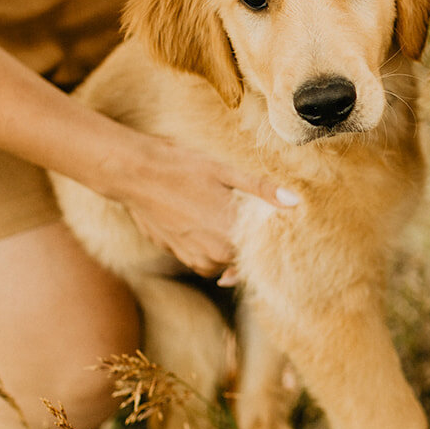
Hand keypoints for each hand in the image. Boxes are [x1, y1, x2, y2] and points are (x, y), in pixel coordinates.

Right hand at [114, 133, 298, 277]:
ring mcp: (195, 258)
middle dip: (253, 242)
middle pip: (248, 258)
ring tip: (225, 216)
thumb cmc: (180, 167)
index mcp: (230, 235)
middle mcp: (214, 255)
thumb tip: (295, 202)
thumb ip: (261, 190)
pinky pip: (207, 261)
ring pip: (227, 262)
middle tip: (249, 216)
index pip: (265, 251)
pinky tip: (207, 222)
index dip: (274, 240)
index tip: (279, 228)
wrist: (134, 173)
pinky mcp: (180, 256)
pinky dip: (212, 247)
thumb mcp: (225, 171)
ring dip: (231, 246)